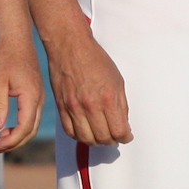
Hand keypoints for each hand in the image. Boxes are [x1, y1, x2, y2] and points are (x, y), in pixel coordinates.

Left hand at [0, 32, 44, 152]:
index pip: (25, 128)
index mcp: (31, 96)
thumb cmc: (5, 56)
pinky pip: (31, 116)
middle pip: (31, 130)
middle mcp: (39, 98)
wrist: (16, 37)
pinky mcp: (35, 93)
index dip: (11, 141)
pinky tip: (7, 126)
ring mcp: (39, 96)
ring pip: (32, 124)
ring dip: (17, 135)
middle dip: (14, 142)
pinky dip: (21, 126)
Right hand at [47, 22, 131, 145]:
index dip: (125, 137)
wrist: (70, 47)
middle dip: (112, 140)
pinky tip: (86, 131)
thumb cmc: (95, 59)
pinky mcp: (62, 107)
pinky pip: (70, 131)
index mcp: (107, 98)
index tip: (126, 135)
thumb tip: (123, 123)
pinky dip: (80, 136)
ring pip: (86, 139)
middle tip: (115, 136)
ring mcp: (74, 107)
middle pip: (103, 138)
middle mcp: (90, 105)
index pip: (119, 131)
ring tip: (101, 135)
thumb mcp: (117, 79)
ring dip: (96, 141)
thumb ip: (121, 104)